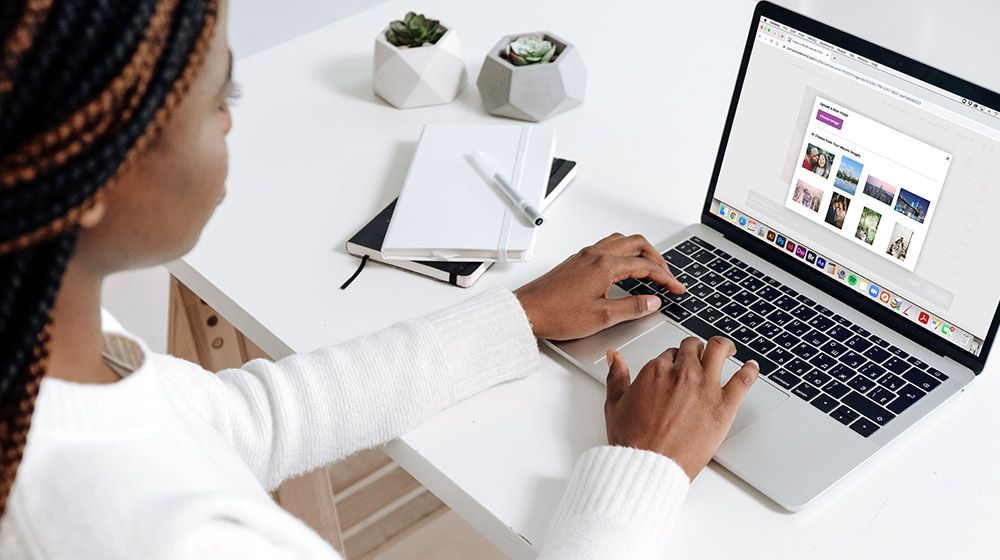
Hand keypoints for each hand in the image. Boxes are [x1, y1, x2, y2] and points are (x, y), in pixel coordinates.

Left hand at [514, 233, 683, 340]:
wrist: (527, 311)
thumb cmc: (557, 314)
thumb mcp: (603, 317)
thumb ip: (632, 307)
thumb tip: (652, 302)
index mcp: (605, 265)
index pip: (645, 265)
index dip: (666, 277)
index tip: (676, 288)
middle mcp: (595, 254)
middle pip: (636, 244)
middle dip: (656, 258)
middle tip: (666, 275)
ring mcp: (584, 256)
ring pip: (620, 241)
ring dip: (638, 251)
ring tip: (648, 268)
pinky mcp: (575, 262)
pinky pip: (606, 247)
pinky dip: (622, 253)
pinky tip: (621, 269)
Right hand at [604, 336, 759, 479]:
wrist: (649, 465)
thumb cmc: (632, 440)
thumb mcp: (615, 403)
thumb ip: (616, 375)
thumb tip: (614, 356)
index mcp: (656, 370)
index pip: (670, 353)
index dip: (673, 360)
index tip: (676, 367)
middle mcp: (682, 373)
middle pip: (693, 348)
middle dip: (695, 350)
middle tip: (699, 355)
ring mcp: (705, 387)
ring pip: (718, 351)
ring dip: (723, 347)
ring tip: (727, 349)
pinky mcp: (724, 405)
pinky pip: (743, 380)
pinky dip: (750, 371)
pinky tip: (752, 367)